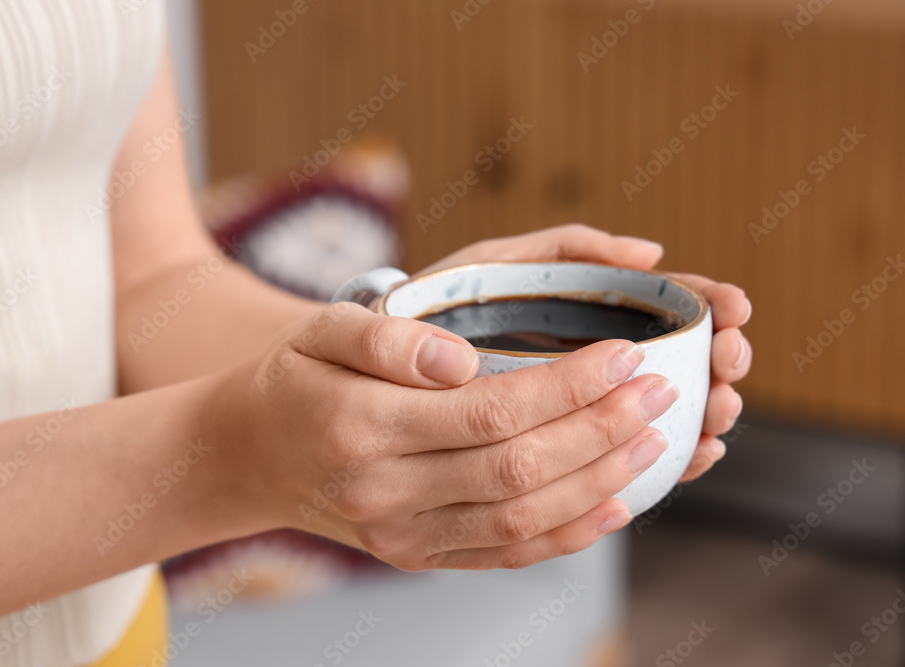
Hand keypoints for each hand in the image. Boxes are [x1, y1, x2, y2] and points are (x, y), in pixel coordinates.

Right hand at [210, 302, 677, 569]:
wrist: (246, 454)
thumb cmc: (291, 380)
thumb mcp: (320, 330)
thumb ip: (387, 339)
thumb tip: (463, 358)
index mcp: (363, 427)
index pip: (491, 410)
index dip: (570, 387)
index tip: (625, 355)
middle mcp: (384, 494)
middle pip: (519, 469)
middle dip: (602, 430)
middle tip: (662, 391)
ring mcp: (401, 536)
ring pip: (523, 519)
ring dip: (600, 482)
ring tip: (655, 441)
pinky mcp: (416, 556)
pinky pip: (504, 555)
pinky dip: (566, 535)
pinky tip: (613, 504)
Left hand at [417, 223, 752, 481]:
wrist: (381, 370)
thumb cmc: (443, 306)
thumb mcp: (498, 264)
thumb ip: (566, 249)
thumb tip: (648, 252)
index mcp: (588, 309)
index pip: (669, 304)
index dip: (709, 303)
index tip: (735, 307)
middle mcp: (599, 360)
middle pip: (686, 361)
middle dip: (719, 362)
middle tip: (731, 363)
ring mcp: (590, 409)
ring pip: (672, 415)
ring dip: (707, 411)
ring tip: (720, 411)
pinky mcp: (570, 453)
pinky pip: (632, 461)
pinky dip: (671, 459)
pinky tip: (694, 455)